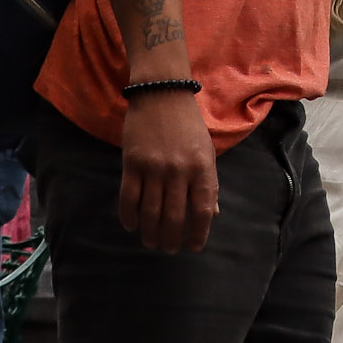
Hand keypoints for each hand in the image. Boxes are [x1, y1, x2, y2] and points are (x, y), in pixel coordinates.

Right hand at [117, 88, 218, 251]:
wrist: (162, 94)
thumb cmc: (188, 125)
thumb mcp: (206, 151)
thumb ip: (209, 183)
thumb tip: (213, 214)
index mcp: (201, 168)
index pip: (202, 211)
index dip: (198, 234)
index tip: (193, 247)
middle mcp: (179, 170)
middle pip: (175, 217)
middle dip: (171, 239)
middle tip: (168, 249)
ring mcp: (154, 167)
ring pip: (150, 212)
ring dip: (150, 233)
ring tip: (151, 242)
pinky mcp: (132, 162)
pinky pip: (129, 197)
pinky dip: (129, 216)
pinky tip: (132, 225)